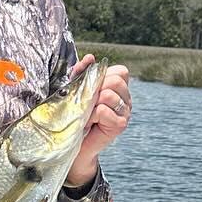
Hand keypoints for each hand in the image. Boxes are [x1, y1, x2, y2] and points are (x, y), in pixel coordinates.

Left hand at [67, 60, 130, 186]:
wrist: (74, 143)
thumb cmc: (76, 115)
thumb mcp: (76, 89)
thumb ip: (82, 72)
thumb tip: (90, 57)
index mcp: (120, 89)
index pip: (121, 72)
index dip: (104, 75)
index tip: (92, 88)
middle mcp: (127, 100)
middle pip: (115, 81)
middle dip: (96, 88)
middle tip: (87, 102)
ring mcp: (126, 113)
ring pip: (108, 95)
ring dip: (91, 104)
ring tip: (86, 114)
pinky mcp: (120, 125)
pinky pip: (103, 111)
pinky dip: (91, 116)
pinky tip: (89, 123)